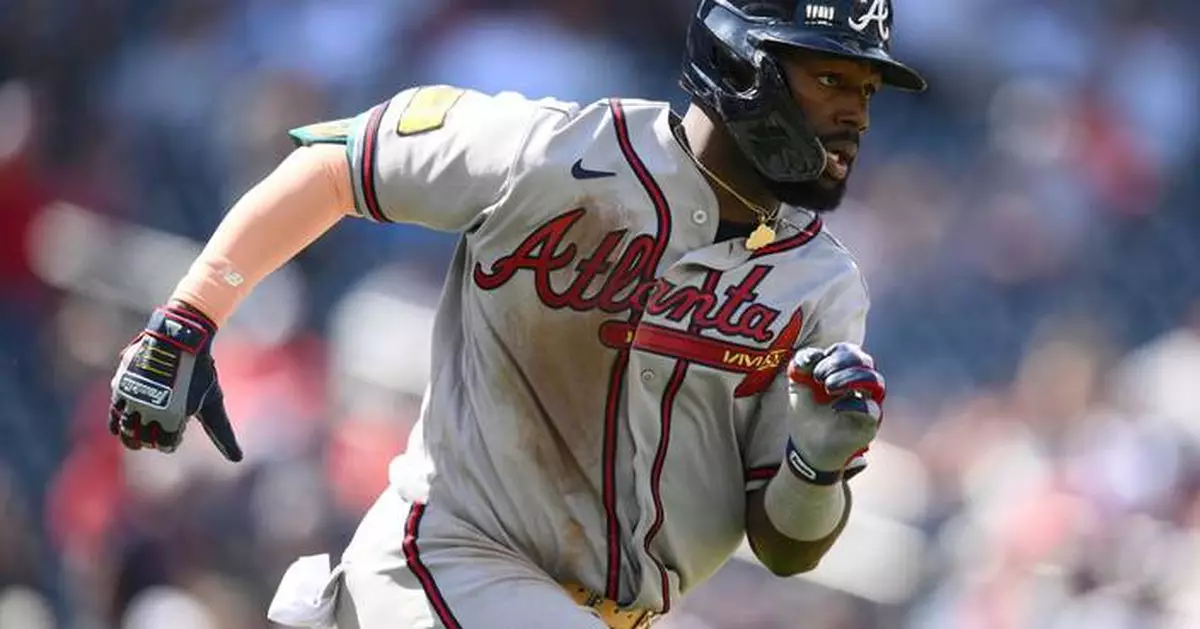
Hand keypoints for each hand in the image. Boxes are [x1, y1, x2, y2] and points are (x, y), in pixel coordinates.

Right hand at [108, 303, 242, 461]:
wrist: (179, 337)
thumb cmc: (200, 371)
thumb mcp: (213, 402)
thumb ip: (222, 433)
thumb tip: (238, 459)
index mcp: (175, 416)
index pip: (167, 444)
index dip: (172, 442)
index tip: (178, 434)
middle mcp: (151, 410)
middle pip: (144, 440)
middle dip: (151, 440)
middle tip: (158, 434)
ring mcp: (134, 398)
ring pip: (126, 430)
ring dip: (132, 436)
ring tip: (140, 434)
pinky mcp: (121, 387)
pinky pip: (114, 413)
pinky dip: (117, 423)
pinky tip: (121, 426)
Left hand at [784, 342, 884, 478]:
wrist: (805, 446)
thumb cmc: (805, 413)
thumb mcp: (797, 385)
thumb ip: (801, 364)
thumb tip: (812, 355)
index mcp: (846, 372)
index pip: (850, 351)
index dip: (833, 354)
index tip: (813, 366)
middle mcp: (862, 386)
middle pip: (865, 361)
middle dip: (840, 363)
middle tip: (820, 377)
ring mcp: (869, 404)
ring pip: (875, 382)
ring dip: (850, 378)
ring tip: (829, 386)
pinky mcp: (869, 425)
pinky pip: (871, 409)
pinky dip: (853, 404)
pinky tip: (835, 408)